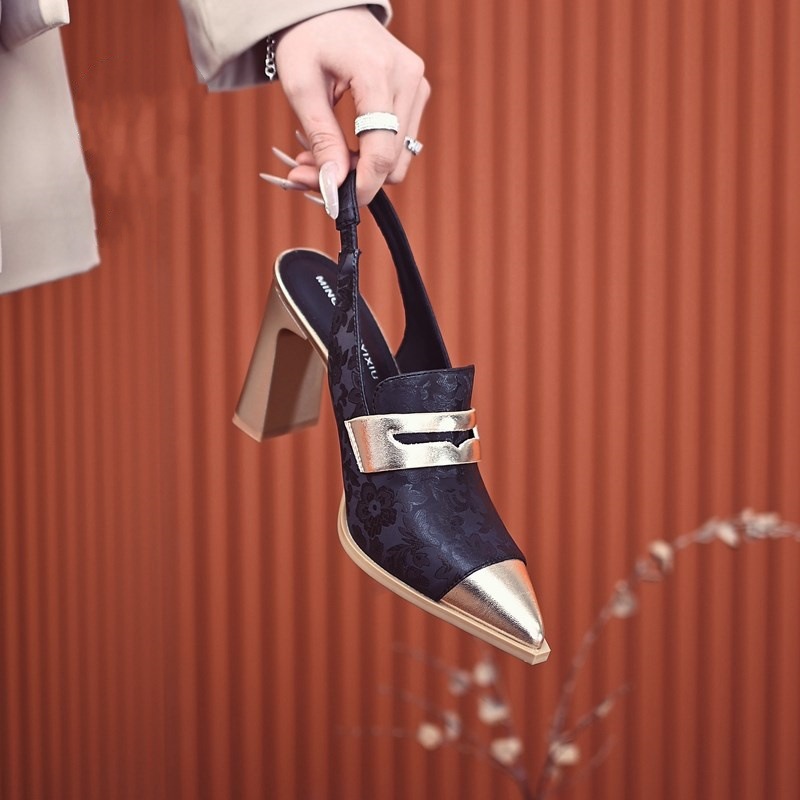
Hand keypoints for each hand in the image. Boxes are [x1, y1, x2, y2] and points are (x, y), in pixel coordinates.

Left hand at [272, 6, 429, 216]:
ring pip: (399, 158)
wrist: (329, 7)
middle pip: (393, 160)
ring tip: (322, 159)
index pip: (381, 149)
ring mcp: (418, 86)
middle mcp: (408, 79)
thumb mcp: (301, 87)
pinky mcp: (418, 94)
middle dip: (355, 178)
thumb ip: (321, 139)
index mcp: (377, 72)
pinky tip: (342, 147)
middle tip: (311, 175)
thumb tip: (334, 186)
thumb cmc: (308, 39)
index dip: (362, 185)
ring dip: (362, 169)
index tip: (336, 203)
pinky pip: (400, 143)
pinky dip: (371, 155)